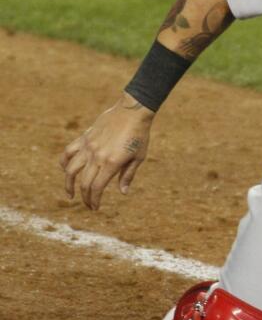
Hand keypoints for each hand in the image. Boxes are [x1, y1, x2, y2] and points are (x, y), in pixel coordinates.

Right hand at [60, 93, 154, 209]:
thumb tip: (123, 193)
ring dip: (68, 184)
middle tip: (88, 205)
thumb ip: (128, 175)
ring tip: (71, 193)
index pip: (97, 187)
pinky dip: (64, 162)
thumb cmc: (140, 135)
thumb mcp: (139, 157)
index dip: (94, 200)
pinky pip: (68, 152)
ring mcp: (88, 146)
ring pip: (70, 169)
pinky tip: (66, 169)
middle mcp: (97, 156)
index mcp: (112, 163)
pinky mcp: (84, 138)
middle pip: (84, 182)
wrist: (132, 111)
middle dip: (85, 197)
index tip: (94, 208)